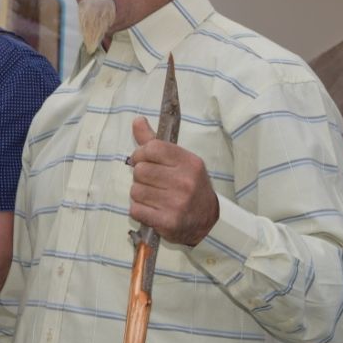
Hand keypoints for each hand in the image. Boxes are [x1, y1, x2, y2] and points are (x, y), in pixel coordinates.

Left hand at [129, 117, 218, 245]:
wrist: (207, 220)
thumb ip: (155, 141)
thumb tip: (137, 120)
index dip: (141, 154)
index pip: (152, 148)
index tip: (143, 160)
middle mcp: (185, 182)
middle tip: (152, 182)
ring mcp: (177, 203)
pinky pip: (136, 210)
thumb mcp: (179, 160)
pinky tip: (152, 210)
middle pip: (140, 170)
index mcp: (189, 162)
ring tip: (154, 197)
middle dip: (140, 176)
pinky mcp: (168, 222)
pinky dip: (139, 210)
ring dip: (139, 194)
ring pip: (135, 191)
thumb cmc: (189, 185)